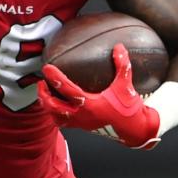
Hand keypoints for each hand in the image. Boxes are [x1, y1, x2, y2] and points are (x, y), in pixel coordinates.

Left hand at [37, 44, 160, 148]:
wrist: (136, 130)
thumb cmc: (130, 109)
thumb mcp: (126, 85)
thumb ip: (122, 65)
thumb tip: (119, 47)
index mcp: (90, 105)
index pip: (66, 90)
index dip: (55, 78)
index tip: (46, 68)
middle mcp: (82, 116)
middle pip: (53, 107)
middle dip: (44, 94)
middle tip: (41, 82)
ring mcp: (81, 123)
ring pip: (55, 117)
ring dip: (47, 105)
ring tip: (45, 93)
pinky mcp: (83, 127)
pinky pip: (63, 123)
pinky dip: (55, 114)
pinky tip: (56, 105)